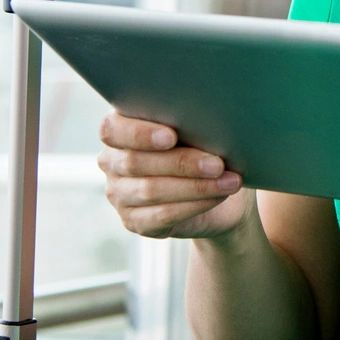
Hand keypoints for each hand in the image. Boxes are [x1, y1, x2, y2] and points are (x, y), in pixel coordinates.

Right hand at [96, 109, 251, 240]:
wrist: (213, 185)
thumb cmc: (199, 143)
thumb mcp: (191, 127)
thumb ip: (185, 121)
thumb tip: (203, 118)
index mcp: (117, 129)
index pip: (112, 130)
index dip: (140, 134)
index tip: (172, 137)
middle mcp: (111, 161)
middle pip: (136, 162)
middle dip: (181, 163)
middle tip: (217, 163)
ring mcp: (119, 194)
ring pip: (151, 190)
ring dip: (194, 186)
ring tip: (228, 181)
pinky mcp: (134, 221)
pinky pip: (161, 215)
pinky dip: (193, 205)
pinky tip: (217, 197)